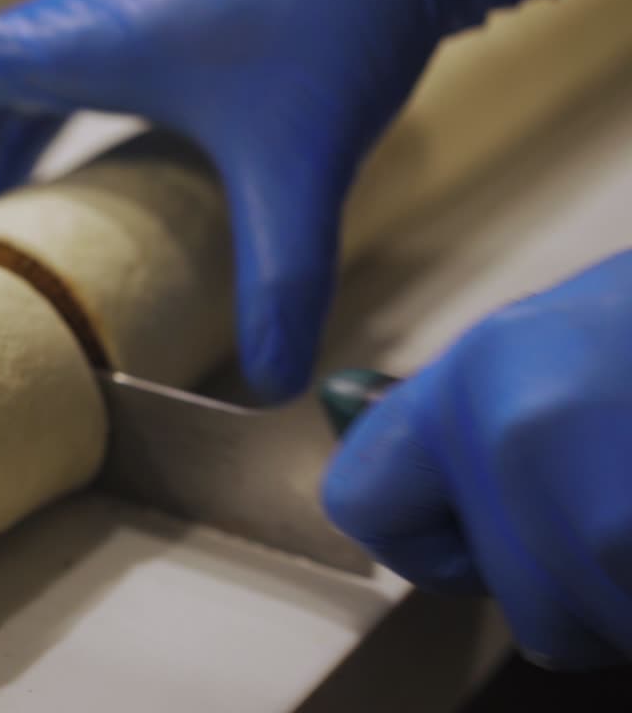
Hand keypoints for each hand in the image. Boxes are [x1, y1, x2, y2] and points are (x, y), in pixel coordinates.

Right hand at [0, 0, 530, 398]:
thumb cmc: (338, 16)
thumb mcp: (300, 162)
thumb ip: (281, 277)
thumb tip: (277, 384)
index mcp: (71, 41)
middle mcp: (72, 24)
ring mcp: (107, 23)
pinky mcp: (148, 33)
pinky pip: (46, 85)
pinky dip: (15, 136)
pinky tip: (33, 182)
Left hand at [323, 250, 631, 667]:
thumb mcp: (565, 336)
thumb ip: (479, 417)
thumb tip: (415, 497)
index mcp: (480, 375)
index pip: (364, 503)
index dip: (423, 534)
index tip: (466, 532)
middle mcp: (524, 443)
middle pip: (509, 600)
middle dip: (566, 575)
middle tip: (623, 493)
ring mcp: (607, 519)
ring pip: (589, 632)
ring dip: (630, 594)